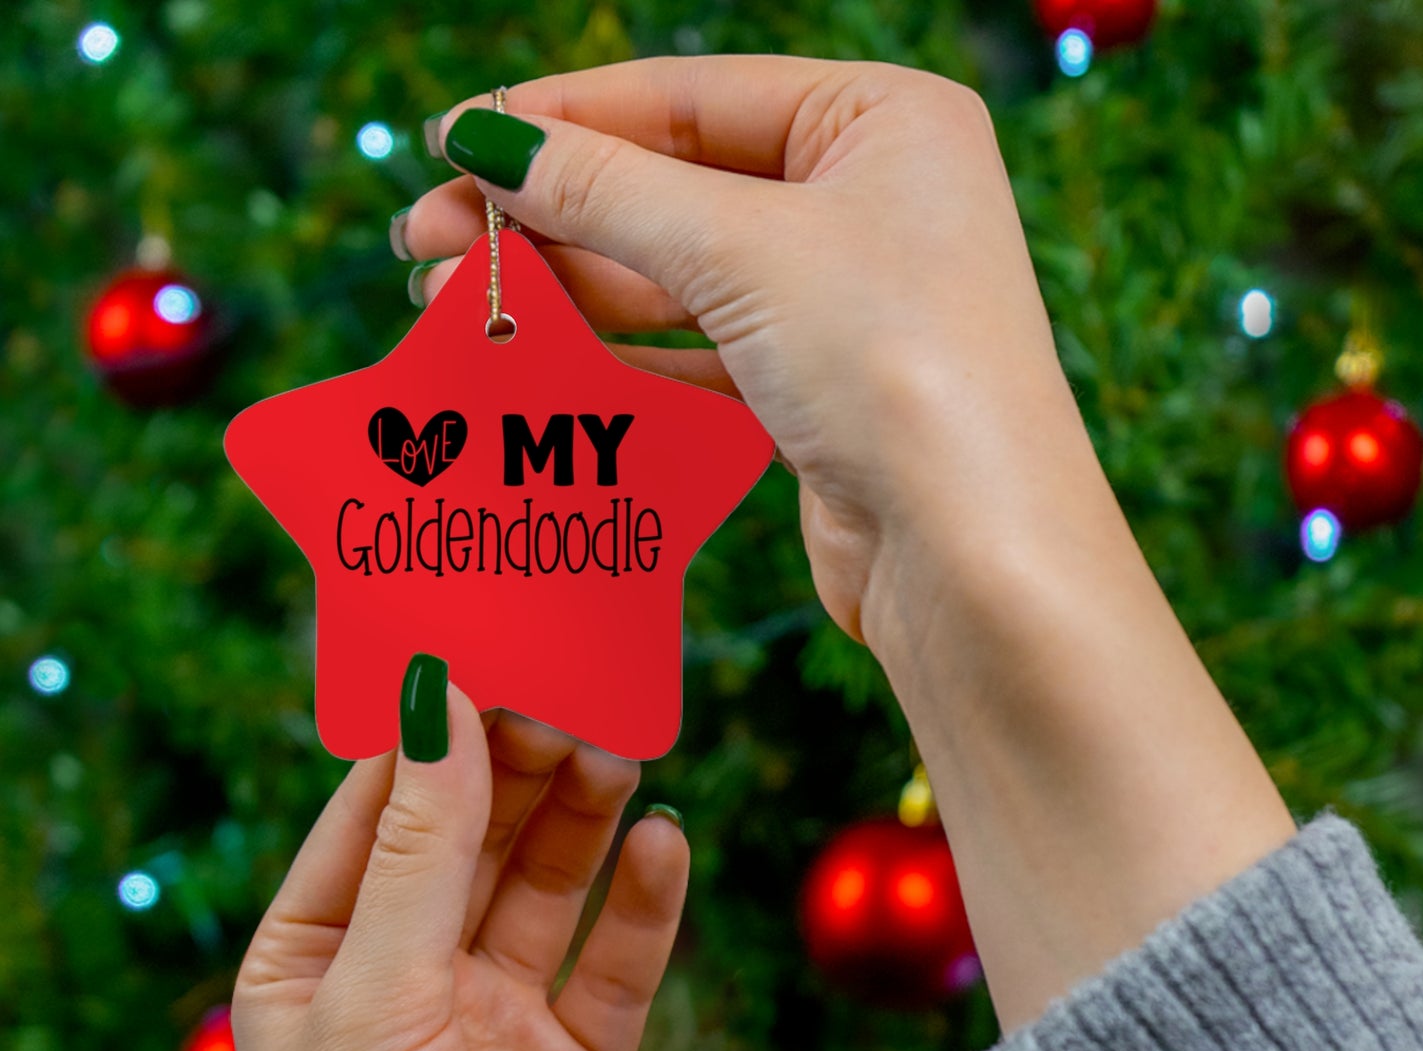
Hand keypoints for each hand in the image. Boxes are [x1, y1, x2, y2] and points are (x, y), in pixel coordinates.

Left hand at [233, 680, 687, 1050]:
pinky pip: (617, 964)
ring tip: (622, 751)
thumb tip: (436, 700)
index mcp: (319, 958)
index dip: (431, 728)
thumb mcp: (375, 999)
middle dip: (519, 764)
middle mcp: (408, 979)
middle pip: (473, 835)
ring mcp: (497, 1022)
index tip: (489, 648)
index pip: (378, 807)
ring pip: (549, 885)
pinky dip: (644, 904)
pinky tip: (666, 845)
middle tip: (575, 694)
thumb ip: (419, 849)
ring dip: (584, 817)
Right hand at [400, 56, 1090, 645]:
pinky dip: (618, 353)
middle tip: (425, 240)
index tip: (452, 140)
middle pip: (673, 187)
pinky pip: (698, 350)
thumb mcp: (741, 249)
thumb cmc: (893, 366)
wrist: (971, 555)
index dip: (562, 118)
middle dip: (547, 214)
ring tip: (452, 302)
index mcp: (882, 120)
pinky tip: (539, 355)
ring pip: (677, 276)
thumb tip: (487, 141)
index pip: (689, 97)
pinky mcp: (818, 390)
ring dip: (567, 288)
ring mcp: (845, 300)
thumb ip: (607, 190)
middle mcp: (870, 200)